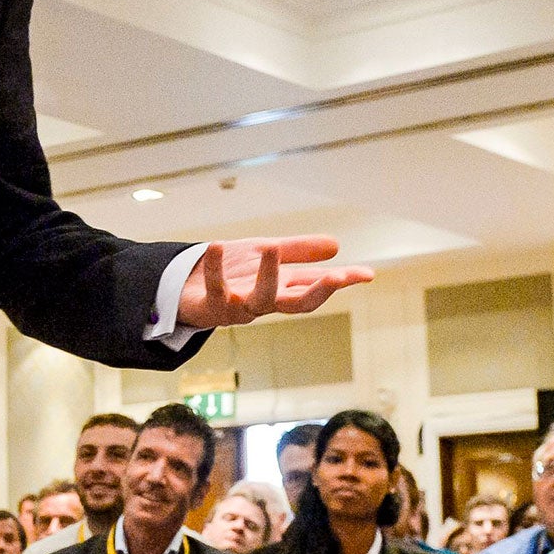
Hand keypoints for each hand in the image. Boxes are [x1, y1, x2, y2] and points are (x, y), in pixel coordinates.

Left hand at [177, 238, 373, 328]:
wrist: (185, 286)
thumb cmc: (231, 273)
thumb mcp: (267, 255)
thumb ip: (299, 252)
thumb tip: (337, 246)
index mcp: (281, 289)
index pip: (317, 285)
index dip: (342, 281)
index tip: (368, 275)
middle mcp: (264, 302)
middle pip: (298, 303)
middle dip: (319, 291)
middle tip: (338, 277)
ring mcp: (238, 308)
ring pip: (259, 299)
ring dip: (266, 275)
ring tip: (270, 247)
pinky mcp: (211, 308)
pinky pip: (215, 290)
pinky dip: (214, 270)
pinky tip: (215, 246)